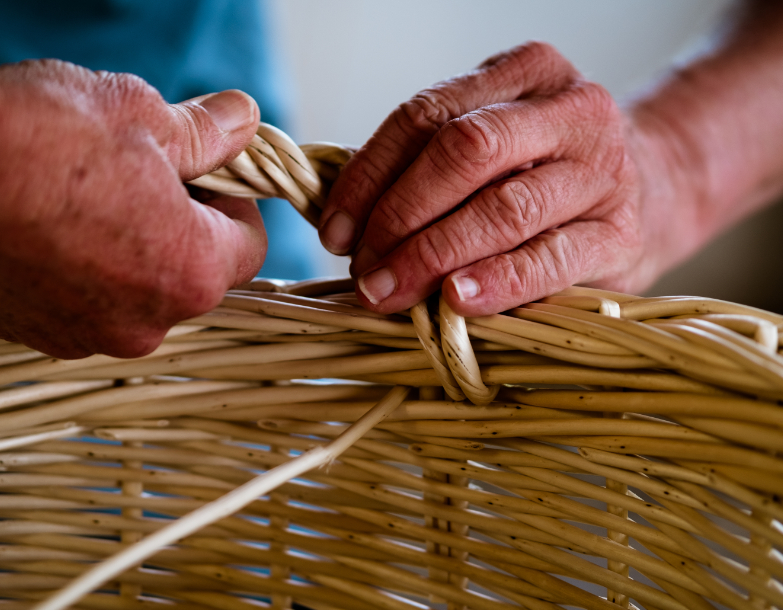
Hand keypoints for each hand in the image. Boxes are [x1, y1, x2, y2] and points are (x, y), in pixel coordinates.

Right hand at [0, 60, 265, 357]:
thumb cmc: (37, 139)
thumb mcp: (140, 115)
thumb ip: (206, 133)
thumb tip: (242, 121)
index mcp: (191, 272)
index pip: (250, 247)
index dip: (235, 204)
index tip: (207, 174)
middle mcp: (147, 321)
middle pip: (195, 272)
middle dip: (184, 225)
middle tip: (147, 177)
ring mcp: (89, 335)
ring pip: (141, 290)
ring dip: (134, 249)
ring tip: (94, 197)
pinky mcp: (40, 334)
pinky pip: (90, 303)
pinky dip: (88, 270)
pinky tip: (56, 226)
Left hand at [318, 43, 655, 314]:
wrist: (655, 189)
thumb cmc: (547, 172)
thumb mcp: (495, 145)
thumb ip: (428, 167)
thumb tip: (345, 224)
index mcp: (524, 73)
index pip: (426, 114)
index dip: (369, 175)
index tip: (334, 229)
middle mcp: (570, 109)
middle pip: (464, 153)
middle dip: (398, 216)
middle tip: (363, 270)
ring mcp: (602, 170)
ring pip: (503, 207)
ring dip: (433, 254)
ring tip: (388, 291)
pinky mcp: (621, 233)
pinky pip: (548, 258)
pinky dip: (496, 281)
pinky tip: (457, 301)